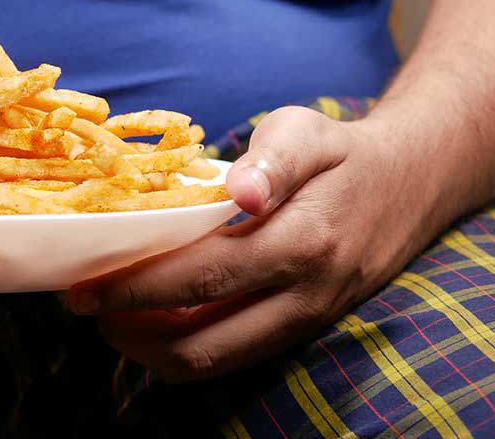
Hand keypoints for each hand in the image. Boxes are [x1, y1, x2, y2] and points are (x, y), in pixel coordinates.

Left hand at [67, 106, 431, 381]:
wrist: (410, 184)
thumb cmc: (341, 153)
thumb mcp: (308, 132)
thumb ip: (273, 159)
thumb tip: (240, 189)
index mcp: (302, 240)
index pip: (203, 278)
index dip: (137, 289)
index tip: (84, 288)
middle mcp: (305, 293)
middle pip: (204, 339)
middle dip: (132, 330)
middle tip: (84, 306)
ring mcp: (307, 319)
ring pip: (218, 361)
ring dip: (153, 351)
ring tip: (110, 319)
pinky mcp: (304, 330)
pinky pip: (236, 356)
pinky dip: (186, 350)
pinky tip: (153, 323)